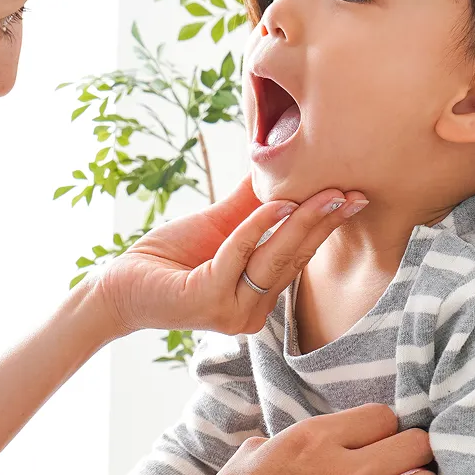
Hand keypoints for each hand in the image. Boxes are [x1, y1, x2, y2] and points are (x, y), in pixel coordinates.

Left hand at [96, 176, 366, 337]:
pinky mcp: (208, 301)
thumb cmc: (169, 257)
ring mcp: (232, 311)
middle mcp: (252, 311)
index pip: (299, 257)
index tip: (353, 196)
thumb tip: (279, 163)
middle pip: (294, 258)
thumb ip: (250, 204)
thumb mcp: (219, 226)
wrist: (121, 284)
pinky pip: (239, 255)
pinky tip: (275, 203)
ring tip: (326, 192)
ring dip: (302, 221)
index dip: (324, 225)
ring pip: (274, 258)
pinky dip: (256, 227)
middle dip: (324, 221)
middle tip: (352, 191)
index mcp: (260, 296)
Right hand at [178, 404, 437, 474]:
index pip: (383, 415)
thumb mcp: (253, 453)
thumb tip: (298, 441)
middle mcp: (338, 469)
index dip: (386, 428)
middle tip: (406, 466)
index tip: (381, 442)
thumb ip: (287, 441)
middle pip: (415, 444)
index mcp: (312, 437)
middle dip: (415, 452)